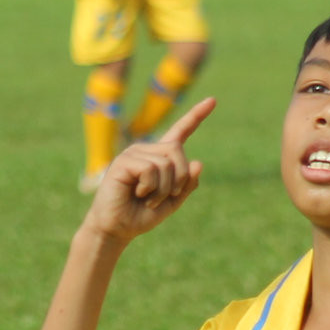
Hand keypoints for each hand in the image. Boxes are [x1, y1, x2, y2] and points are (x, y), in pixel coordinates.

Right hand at [84, 96, 215, 241]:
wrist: (117, 229)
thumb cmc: (141, 215)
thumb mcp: (172, 201)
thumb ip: (187, 184)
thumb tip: (199, 163)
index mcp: (160, 156)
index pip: (180, 132)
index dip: (196, 116)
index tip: (212, 101)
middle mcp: (147, 150)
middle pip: (178, 151)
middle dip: (180, 178)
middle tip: (166, 196)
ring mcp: (133, 154)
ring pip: (166, 163)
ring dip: (163, 189)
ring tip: (148, 198)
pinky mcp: (123, 162)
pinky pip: (150, 169)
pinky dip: (150, 187)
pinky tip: (138, 193)